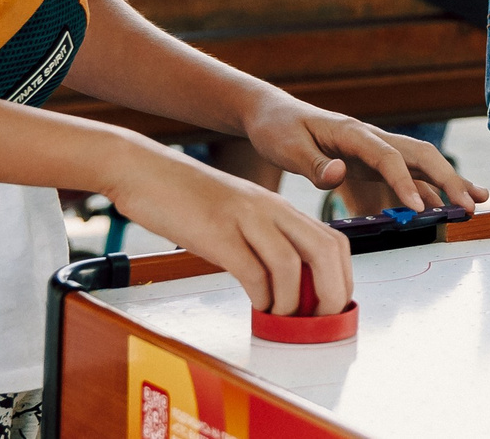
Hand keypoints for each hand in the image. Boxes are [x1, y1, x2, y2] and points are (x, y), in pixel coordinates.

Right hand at [104, 140, 352, 315]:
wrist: (146, 170)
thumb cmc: (189, 197)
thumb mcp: (239, 215)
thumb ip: (262, 241)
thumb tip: (284, 283)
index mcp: (279, 207)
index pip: (333, 240)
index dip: (343, 276)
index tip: (335, 305)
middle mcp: (270, 209)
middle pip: (324, 251)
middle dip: (331, 292)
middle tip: (320, 319)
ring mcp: (245, 218)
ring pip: (291, 264)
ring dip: (292, 301)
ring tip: (282, 318)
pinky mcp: (216, 232)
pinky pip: (252, 270)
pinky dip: (261, 296)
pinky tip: (257, 306)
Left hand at [240, 92, 489, 215]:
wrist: (272, 115)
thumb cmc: (278, 130)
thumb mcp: (287, 147)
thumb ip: (314, 164)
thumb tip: (340, 174)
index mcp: (353, 134)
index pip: (388, 157)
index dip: (406, 183)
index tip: (421, 210)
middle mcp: (372, 139)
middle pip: (420, 156)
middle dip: (449, 179)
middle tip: (470, 205)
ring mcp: (374, 151)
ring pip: (420, 165)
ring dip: (448, 183)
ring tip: (474, 203)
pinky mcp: (369, 164)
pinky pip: (404, 178)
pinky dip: (426, 192)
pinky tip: (442, 208)